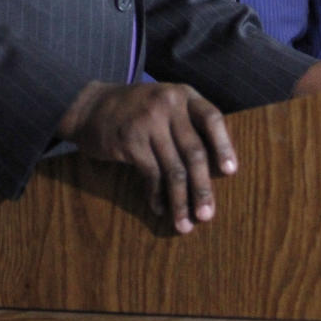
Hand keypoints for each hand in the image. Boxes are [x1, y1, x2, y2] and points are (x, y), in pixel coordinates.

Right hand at [56, 80, 236, 234]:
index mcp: (184, 95)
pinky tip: (158, 209)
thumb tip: (214, 168)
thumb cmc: (135, 111)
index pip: (212, 118)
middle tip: (207, 215)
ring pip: (173, 169)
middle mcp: (168, 105)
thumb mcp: (165, 105)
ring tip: (185, 224)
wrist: (90, 106)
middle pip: (194, 151)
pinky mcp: (130, 140)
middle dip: (202, 187)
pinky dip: (156, 195)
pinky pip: (151, 174)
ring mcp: (148, 121)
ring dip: (181, 201)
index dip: (224, 145)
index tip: (231, 172)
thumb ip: (188, 124)